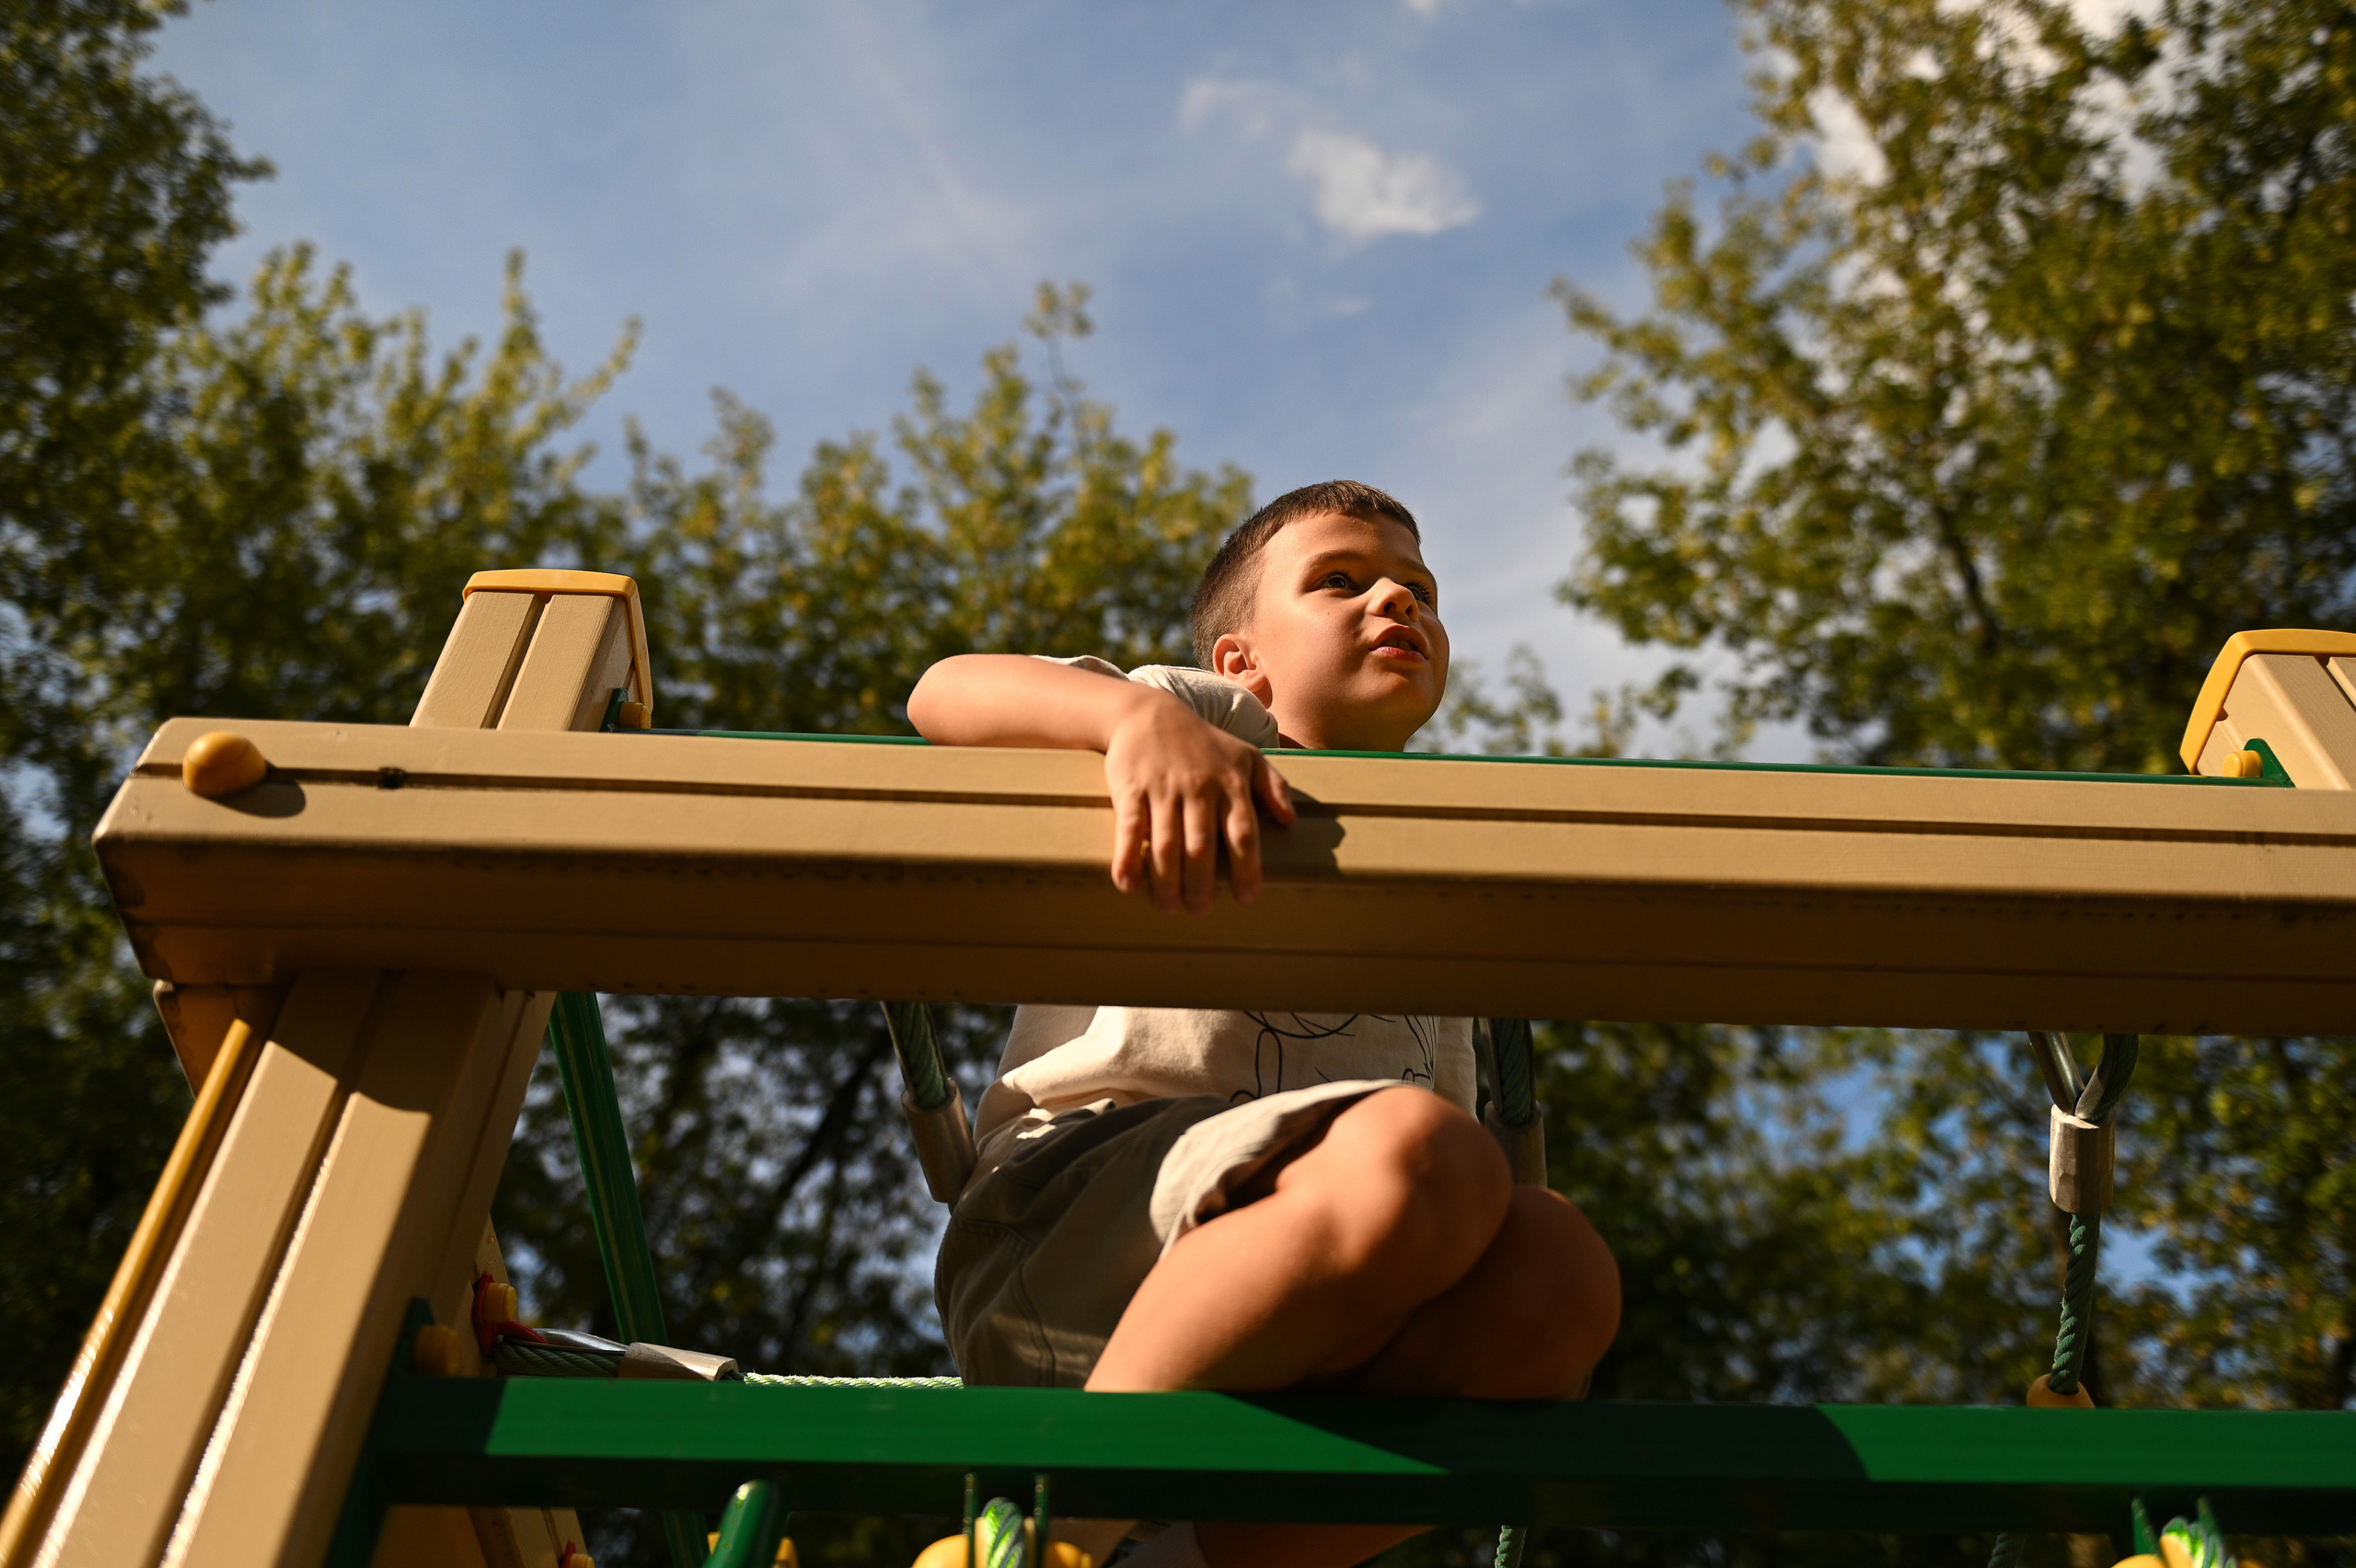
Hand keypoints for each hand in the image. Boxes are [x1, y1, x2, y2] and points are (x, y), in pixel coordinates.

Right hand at [1103, 691, 1295, 913]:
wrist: (1147, 713)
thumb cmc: (1202, 742)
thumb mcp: (1247, 755)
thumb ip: (1274, 786)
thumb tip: (1290, 821)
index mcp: (1231, 785)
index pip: (1243, 834)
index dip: (1246, 869)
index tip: (1245, 898)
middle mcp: (1200, 789)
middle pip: (1202, 849)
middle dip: (1201, 887)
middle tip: (1199, 910)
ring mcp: (1164, 789)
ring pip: (1167, 845)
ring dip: (1167, 883)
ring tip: (1169, 907)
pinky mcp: (1131, 789)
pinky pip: (1130, 829)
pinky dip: (1128, 858)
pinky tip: (1128, 885)